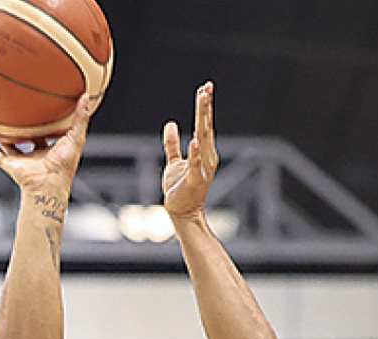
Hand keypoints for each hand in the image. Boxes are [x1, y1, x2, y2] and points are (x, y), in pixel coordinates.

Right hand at [0, 91, 95, 199]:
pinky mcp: (9, 164)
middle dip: (20, 127)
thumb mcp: (75, 137)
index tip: (41, 108)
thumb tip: (86, 96)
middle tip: (15, 109)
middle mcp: (33, 155)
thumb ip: (81, 118)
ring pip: (6, 145)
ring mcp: (20, 160)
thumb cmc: (64, 166)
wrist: (49, 184)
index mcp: (48, 150)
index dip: (43, 122)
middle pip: (24, 138)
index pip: (45, 134)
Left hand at [162, 81, 218, 220]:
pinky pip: (195, 164)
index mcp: (203, 151)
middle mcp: (206, 156)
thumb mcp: (173, 162)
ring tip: (203, 100)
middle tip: (206, 87)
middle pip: (205, 126)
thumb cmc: (179, 188)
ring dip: (203, 119)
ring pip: (203, 139)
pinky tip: (194, 140)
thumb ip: (172, 144)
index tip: (205, 87)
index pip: (204, 124)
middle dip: (205, 107)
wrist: (181, 212)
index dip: (204, 106)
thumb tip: (171, 124)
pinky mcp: (195, 180)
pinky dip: (195, 152)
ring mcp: (202, 168)